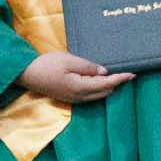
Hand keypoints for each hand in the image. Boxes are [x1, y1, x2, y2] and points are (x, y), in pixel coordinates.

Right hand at [19, 52, 134, 103]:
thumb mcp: (69, 61)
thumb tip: (104, 72)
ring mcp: (74, 99)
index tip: (133, 73)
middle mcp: (80, 97)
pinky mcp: (70, 98)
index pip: (107, 84)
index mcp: (81, 87)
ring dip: (108, 87)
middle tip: (127, 72)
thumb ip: (88, 67)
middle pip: (105, 92)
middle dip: (117, 83)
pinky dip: (99, 88)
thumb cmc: (47, 64)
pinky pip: (90, 95)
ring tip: (117, 75)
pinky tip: (100, 80)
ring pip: (98, 95)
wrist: (27, 74)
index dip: (120, 79)